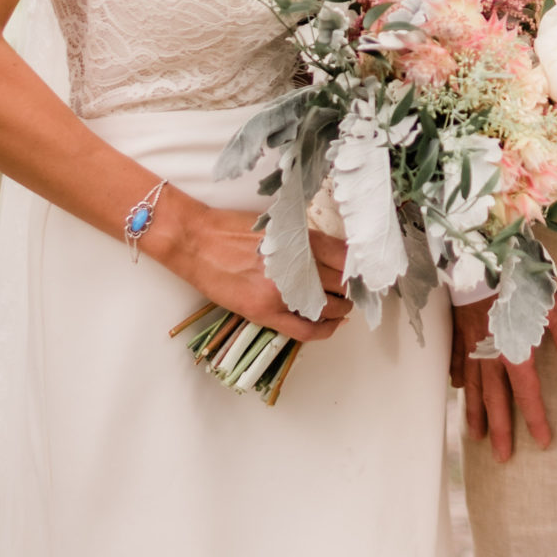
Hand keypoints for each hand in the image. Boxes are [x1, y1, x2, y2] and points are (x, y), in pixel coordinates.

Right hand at [155, 192, 351, 341]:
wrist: (196, 241)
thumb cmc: (233, 228)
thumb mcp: (278, 225)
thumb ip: (306, 240)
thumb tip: (336, 256)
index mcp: (300, 240)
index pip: (345, 258)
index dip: (357, 268)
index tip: (360, 271)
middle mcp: (296, 267)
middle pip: (341, 284)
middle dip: (350, 288)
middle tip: (352, 289)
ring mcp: (281, 293)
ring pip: (329, 308)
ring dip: (341, 308)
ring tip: (341, 304)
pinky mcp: (265, 313)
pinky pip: (306, 330)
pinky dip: (325, 330)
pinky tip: (332, 324)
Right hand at [453, 293, 556, 459]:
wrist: (479, 254)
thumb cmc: (519, 277)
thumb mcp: (550, 306)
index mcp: (515, 350)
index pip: (527, 393)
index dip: (535, 419)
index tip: (542, 442)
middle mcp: (490, 353)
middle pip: (495, 399)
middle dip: (500, 429)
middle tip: (502, 457)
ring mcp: (470, 343)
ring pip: (472, 385)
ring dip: (475, 412)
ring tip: (476, 436)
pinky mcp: (458, 328)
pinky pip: (456, 359)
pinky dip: (457, 375)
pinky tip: (457, 388)